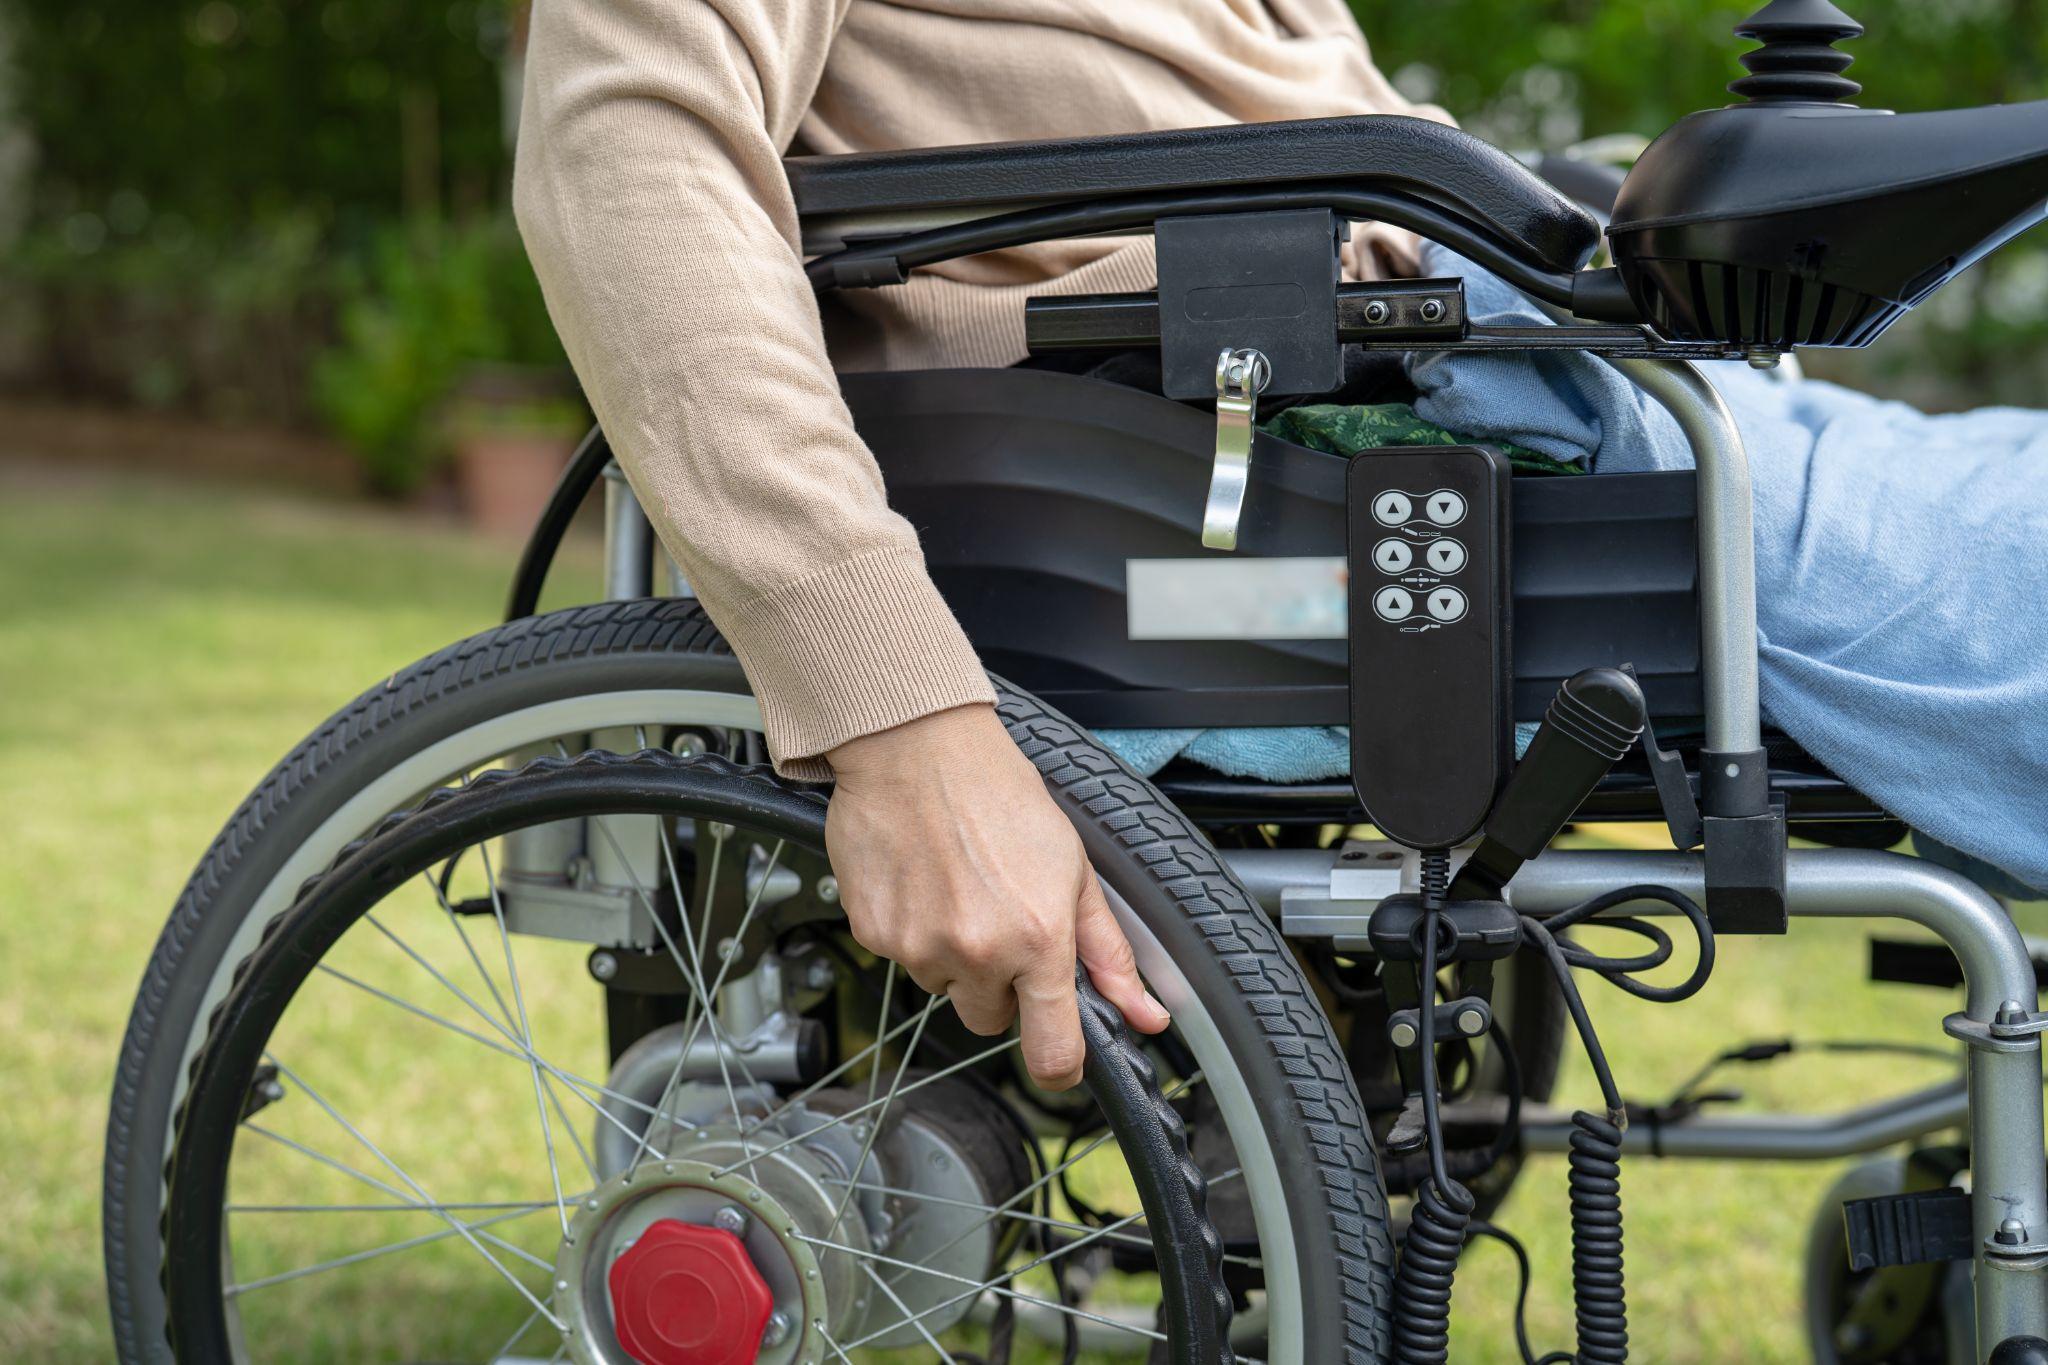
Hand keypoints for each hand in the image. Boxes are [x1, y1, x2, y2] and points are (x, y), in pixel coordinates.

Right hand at [824, 704, 1169, 1089]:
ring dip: (952, 955)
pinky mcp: (872, 933)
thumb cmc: (998, 794)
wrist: (916, 746)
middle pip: (988, 1019)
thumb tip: (1145, 1013)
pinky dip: (912, 931)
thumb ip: (1108, 953)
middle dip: (998, 986)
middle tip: (999, 920)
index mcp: (1037, 939)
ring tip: (957, 887)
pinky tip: (923, 882)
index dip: (1061, 1067)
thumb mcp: (1074, 870)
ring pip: (942, 986)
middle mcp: (976, 952)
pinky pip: (901, 957)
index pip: (1051, 1051)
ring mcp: (918, 946)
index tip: (1062, 1059)